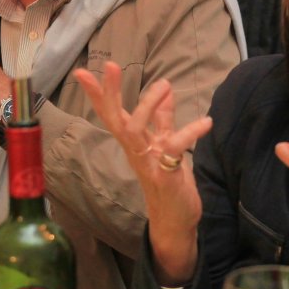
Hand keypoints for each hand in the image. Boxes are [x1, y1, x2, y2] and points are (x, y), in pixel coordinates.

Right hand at [74, 62, 209, 282]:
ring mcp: (148, 164)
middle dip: (109, 92)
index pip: (112, 115)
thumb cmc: (169, 183)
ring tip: (164, 84)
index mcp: (135, 144)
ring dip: (147, 106)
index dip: (98, 94)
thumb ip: (164, 120)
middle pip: (116, 119)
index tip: (82, 72)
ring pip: (136, 131)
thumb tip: (166, 91)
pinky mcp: (166, 176)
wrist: (175, 222)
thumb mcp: (166, 146)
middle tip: (108, 66)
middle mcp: (136, 152)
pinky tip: (206, 122)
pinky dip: (190, 133)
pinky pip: (174, 150)